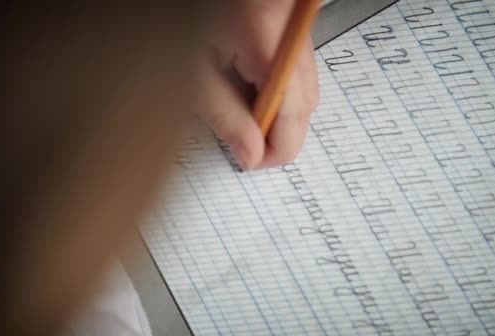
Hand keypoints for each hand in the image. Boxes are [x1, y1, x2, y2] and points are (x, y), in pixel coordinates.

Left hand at [198, 0, 318, 169]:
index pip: (292, 116)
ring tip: (240, 106)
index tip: (250, 161)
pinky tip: (248, 84)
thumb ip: (224, 116)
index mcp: (267, 43)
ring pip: (306, 89)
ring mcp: (300, 29)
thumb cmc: (188, 13)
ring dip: (279, 110)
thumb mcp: (195, 72)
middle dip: (277, 131)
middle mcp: (295, 34)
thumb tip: (251, 154)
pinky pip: (300, 70)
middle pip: (306, 104)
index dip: (274, 149)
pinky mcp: (297, 27)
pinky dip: (280, 88)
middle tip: (244, 141)